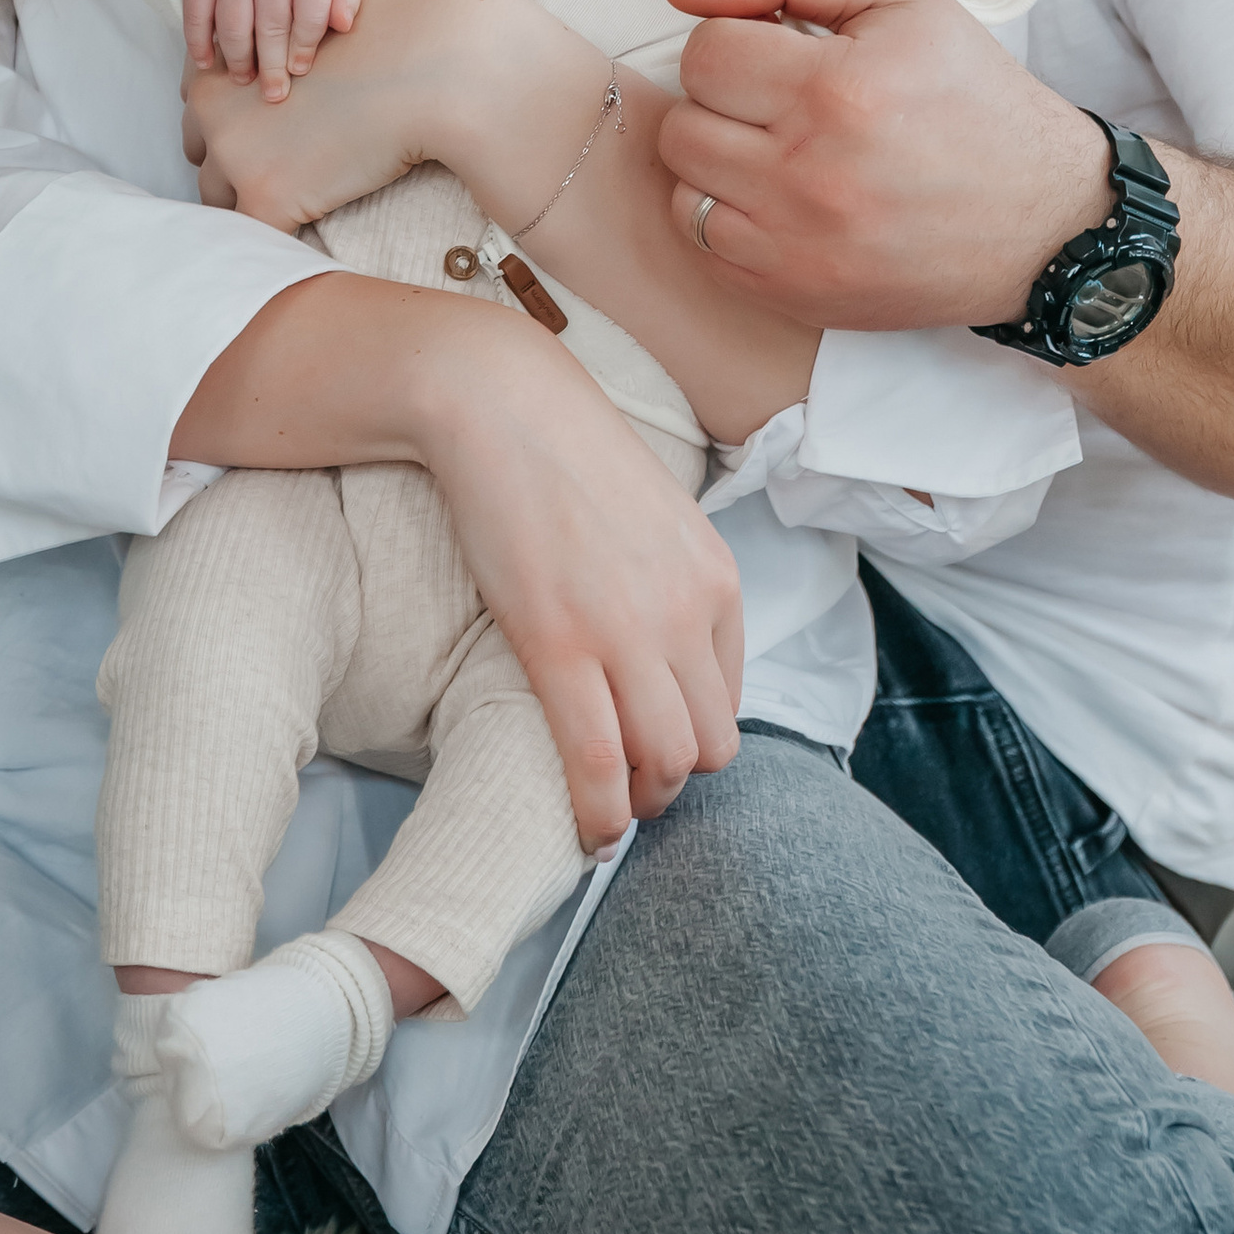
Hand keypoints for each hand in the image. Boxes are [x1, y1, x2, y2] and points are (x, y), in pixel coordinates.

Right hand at [175, 272, 743, 851]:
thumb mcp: (654, 512)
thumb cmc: (565, 453)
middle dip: (676, 781)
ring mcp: (627, 632)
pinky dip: (598, 811)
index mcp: (715, 578)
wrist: (501, 404)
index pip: (732, 696)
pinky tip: (586, 830)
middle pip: (710, 742)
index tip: (658, 752)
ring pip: (665, 763)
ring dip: (641, 804)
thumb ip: (672, 579)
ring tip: (611, 814)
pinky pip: (595, 760)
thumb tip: (662, 646)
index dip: (695, 738)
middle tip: (635, 793)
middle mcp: (687, 611)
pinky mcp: (561, 645)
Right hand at [183, 0, 360, 96]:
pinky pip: (197, 13)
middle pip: (272, 29)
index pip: (310, 19)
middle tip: (274, 94)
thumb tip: (344, 26)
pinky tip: (206, 62)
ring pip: (234, 27)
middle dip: (272, 68)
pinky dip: (198, 42)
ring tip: (244, 79)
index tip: (298, 70)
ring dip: (238, 60)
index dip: (304, 50)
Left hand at [184, 0, 510, 233]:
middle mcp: (210, 110)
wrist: (427, 68)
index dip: (232, 121)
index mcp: (218, 65)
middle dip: (234, 163)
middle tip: (282, 165)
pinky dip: (277, 235)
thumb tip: (269, 89)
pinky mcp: (268, 198)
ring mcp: (235, 157)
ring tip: (296, 200)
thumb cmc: (381, 40)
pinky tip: (308, 226)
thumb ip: (272, 58)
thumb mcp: (307, 32)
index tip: (264, 128)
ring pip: (220, 199)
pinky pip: (256, 235)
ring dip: (251, 202)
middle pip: (202, 153)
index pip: (199, 107)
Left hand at [659, 0, 1105, 332]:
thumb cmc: (970, 95)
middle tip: (782, 98)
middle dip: (724, 99)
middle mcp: (811, 175)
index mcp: (839, 89)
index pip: (707, 52)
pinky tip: (782, 197)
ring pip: (682, 187)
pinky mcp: (796, 294)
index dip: (739, 39)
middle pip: (683, 122)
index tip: (784, 49)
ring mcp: (799, 246)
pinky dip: (730, 217)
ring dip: (719, 159)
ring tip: (779, 147)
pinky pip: (705, 247)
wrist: (1043, 219)